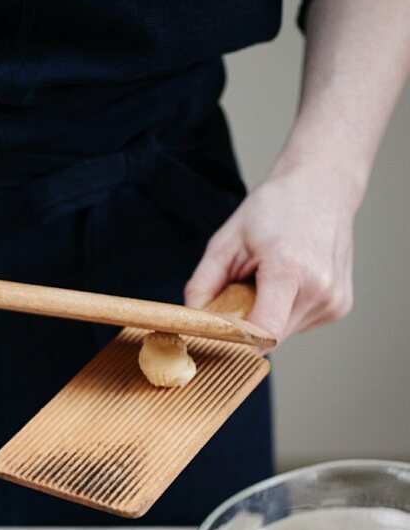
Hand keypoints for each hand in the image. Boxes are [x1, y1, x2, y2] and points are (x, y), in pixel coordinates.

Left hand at [184, 162, 356, 343]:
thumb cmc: (274, 208)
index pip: (263, 333)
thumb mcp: (226, 240)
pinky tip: (288, 282)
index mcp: (290, 269)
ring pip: (283, 334)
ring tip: (269, 280)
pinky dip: (284, 311)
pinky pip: (298, 324)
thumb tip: (190, 322)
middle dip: (247, 326)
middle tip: (240, 294)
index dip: (236, 343)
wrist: (323, 187)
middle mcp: (318, 289)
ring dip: (267, 317)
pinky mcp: (340, 307)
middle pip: (269, 337)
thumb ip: (202, 285)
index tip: (217, 339)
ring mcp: (333, 301)